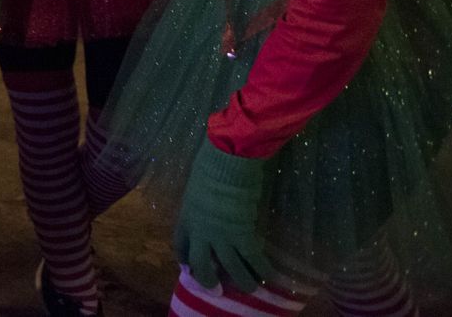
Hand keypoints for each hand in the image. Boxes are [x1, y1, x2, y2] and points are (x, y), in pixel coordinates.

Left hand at [174, 137, 273, 290]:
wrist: (226, 162)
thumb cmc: (211, 165)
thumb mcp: (196, 187)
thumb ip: (201, 202)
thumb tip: (211, 205)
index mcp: (187, 217)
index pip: (180, 244)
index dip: (185, 258)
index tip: (188, 265)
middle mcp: (201, 231)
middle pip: (200, 264)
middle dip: (207, 280)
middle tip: (216, 290)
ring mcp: (221, 235)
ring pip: (230, 268)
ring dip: (241, 281)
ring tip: (250, 288)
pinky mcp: (242, 234)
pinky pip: (253, 259)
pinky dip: (263, 269)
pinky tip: (271, 276)